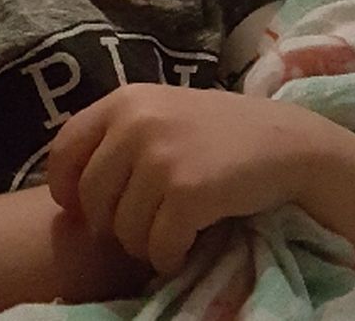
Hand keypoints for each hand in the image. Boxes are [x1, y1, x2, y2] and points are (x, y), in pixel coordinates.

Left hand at [46, 84, 326, 277]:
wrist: (290, 144)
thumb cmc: (225, 133)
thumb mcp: (165, 113)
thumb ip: (121, 135)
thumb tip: (72, 187)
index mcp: (126, 100)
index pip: (64, 151)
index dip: (69, 189)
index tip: (88, 209)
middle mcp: (137, 122)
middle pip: (90, 199)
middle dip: (113, 223)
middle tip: (147, 224)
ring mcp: (161, 156)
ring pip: (122, 229)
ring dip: (144, 243)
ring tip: (172, 231)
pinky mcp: (187, 192)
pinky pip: (157, 246)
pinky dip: (170, 255)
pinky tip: (189, 242)